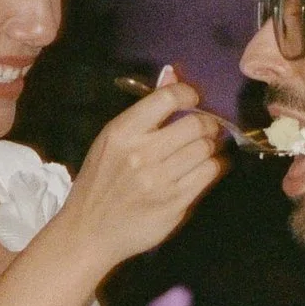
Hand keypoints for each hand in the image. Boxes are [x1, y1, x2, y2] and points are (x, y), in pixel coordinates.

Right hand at [62, 66, 224, 270]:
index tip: (193, 100)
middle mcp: (141, 154)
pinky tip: (206, 167)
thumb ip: (145, 110)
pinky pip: (209, 174)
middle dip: (207, 123)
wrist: (90, 231)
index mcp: (122, 132)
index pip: (167, 98)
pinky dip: (215, 166)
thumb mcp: (112, 141)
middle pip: (195, 125)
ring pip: (206, 149)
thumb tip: (173, 74)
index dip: (189, 94)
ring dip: (212, 146)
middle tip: (206, 128)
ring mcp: (160, 180)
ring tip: (203, 149)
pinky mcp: (175, 203)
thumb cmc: (101, 181)